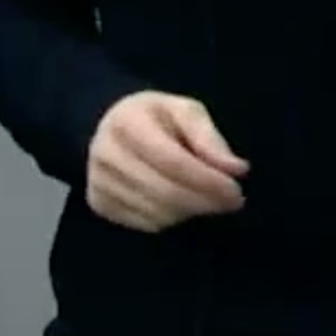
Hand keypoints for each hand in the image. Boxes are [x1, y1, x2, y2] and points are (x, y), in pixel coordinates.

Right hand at [86, 91, 248, 232]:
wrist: (110, 125)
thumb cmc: (155, 117)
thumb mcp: (184, 111)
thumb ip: (209, 138)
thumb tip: (236, 169)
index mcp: (127, 121)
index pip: (171, 160)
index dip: (206, 180)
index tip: (235, 191)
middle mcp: (105, 152)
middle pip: (164, 192)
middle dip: (205, 201)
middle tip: (232, 201)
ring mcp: (98, 181)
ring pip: (157, 214)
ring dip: (190, 211)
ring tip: (203, 196)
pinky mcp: (98, 203)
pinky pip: (146, 225)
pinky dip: (171, 219)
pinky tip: (177, 202)